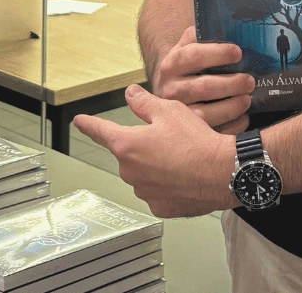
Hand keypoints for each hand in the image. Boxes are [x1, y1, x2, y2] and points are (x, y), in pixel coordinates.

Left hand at [74, 84, 237, 217]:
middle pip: (128, 153)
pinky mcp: (160, 207)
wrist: (223, 173)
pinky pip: (157, 191)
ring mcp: (144, 192)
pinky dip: (166, 184)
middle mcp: (130, 171)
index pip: (101, 131)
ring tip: (181, 158)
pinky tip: (183, 176)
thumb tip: (130, 95)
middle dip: (142, 145)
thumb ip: (144, 103)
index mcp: (127, 145)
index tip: (79, 122)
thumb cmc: (197, 142)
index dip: (89, 124)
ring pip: (143, 173)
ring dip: (155, 165)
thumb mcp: (169, 111)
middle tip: (169, 139)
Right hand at [151, 26, 254, 133]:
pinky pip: (212, 132)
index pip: (194, 56)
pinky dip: (231, 127)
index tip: (238, 53)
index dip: (218, 54)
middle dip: (230, 84)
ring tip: (247, 99)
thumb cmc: (188, 64)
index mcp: (172, 64)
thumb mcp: (188, 45)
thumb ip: (202, 35)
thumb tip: (233, 28)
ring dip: (231, 107)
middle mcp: (171, 89)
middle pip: (203, 88)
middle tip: (250, 81)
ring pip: (205, 114)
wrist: (168, 88)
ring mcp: (178, 113)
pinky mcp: (188, 132)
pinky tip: (244, 118)